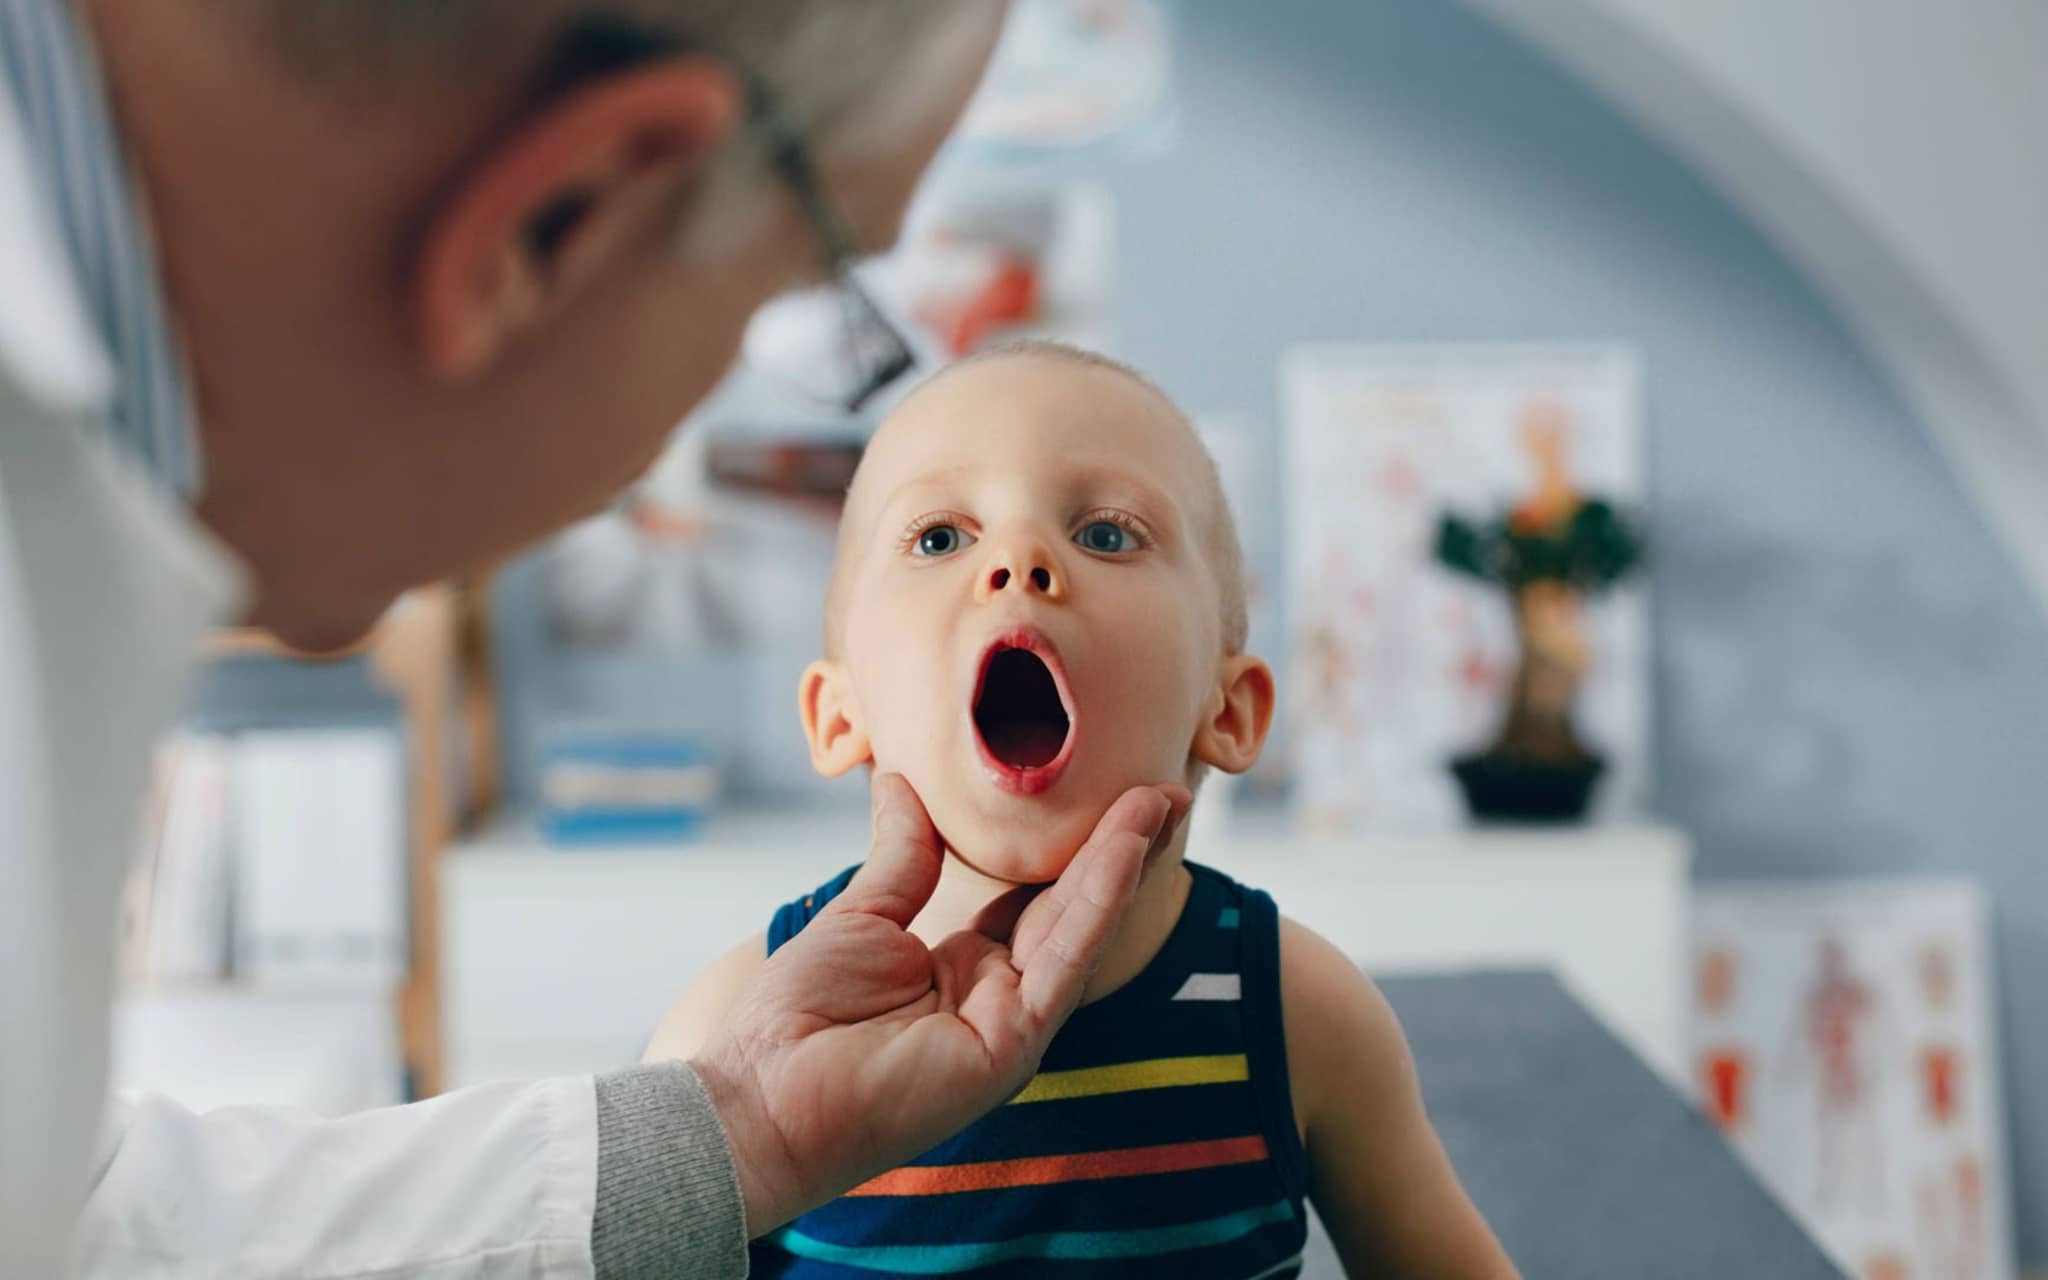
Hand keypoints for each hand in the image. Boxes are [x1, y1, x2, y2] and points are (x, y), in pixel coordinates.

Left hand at [688, 773, 1189, 1235]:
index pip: (1033, 896)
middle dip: (1121, 846)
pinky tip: (1123, 847)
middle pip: (1071, 907)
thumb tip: (900, 780)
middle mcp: (997, 997)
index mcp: (961, 970)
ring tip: (1164, 798)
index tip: (1105, 788)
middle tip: (1167, 788)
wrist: (761, 1096)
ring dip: (1124, 860)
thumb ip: (902, 854)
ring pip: (1080, 927)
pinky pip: (1063, 960)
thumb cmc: (796, 1019)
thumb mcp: (862, 915)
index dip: (1071, 845)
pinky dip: (1098, 899)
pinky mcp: (1012, 1044)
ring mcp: (1010, 1023)